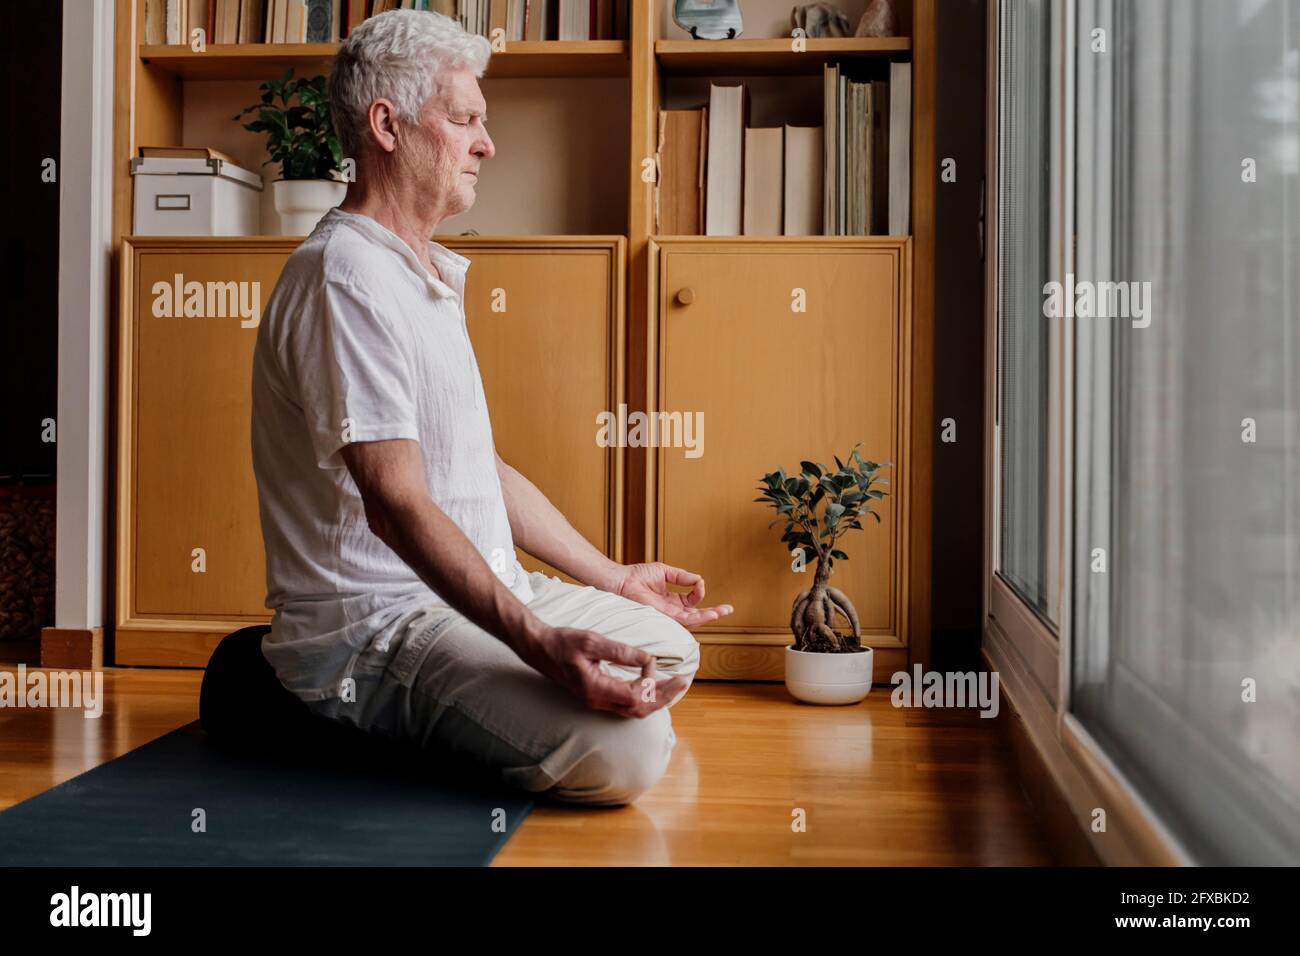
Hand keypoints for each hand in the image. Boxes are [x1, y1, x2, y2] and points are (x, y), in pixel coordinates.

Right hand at [517, 625, 688, 717]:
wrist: (539, 648)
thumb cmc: (561, 642)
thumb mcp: (591, 641)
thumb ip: (620, 651)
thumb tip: (648, 658)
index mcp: (596, 689)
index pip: (634, 695)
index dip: (650, 681)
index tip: (650, 659)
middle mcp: (597, 701)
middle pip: (639, 709)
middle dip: (664, 697)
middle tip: (682, 682)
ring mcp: (596, 701)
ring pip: (633, 710)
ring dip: (655, 699)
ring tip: (673, 686)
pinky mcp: (596, 697)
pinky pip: (625, 705)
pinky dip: (643, 698)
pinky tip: (651, 686)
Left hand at [608, 562, 733, 627]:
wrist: (621, 580)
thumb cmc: (637, 575)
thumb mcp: (665, 572)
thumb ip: (683, 577)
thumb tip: (699, 579)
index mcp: (671, 600)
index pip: (692, 602)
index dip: (699, 593)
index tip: (700, 583)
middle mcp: (670, 610)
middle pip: (696, 615)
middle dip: (713, 613)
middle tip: (728, 609)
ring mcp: (667, 615)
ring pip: (692, 620)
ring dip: (708, 617)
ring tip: (721, 613)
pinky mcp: (663, 616)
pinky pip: (683, 619)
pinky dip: (696, 617)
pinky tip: (708, 614)